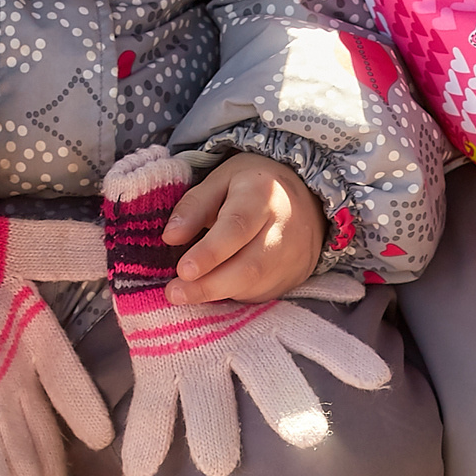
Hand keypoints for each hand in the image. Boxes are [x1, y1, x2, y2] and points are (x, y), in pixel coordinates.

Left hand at [164, 152, 324, 304]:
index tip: (182, 270)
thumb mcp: (220, 181)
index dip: (210, 252)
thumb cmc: (252, 187)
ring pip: (254, 285)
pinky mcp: (293, 279)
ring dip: (217, 294)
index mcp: (263, 195)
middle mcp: (284, 229)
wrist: (305, 199)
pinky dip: (233, 294)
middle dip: (208, 285)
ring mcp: (293, 258)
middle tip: (174, 293)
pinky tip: (214, 287)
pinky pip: (260, 293)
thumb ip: (194, 206)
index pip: (237, 227)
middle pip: (249, 266)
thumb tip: (170, 237)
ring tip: (184, 294)